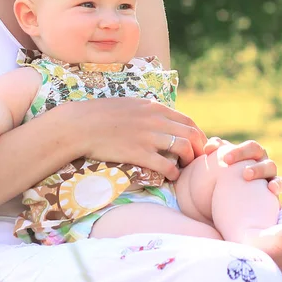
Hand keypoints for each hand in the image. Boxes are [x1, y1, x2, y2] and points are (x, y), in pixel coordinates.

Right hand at [74, 98, 206, 181]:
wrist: (81, 124)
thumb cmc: (101, 114)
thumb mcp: (130, 105)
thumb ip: (147, 111)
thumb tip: (159, 118)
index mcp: (154, 107)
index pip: (187, 120)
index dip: (197, 135)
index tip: (197, 146)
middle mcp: (155, 120)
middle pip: (191, 134)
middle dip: (200, 149)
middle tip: (198, 160)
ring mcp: (148, 136)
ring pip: (183, 148)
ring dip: (189, 160)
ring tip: (184, 168)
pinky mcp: (139, 153)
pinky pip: (167, 165)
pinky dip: (174, 172)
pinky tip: (171, 176)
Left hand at [204, 137, 281, 196]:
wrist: (233, 199)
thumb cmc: (225, 176)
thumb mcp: (218, 162)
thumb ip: (214, 150)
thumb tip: (209, 148)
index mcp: (252, 152)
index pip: (250, 146)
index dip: (238, 150)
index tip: (224, 159)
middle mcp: (262, 161)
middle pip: (259, 151)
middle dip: (244, 154)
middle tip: (228, 162)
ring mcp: (270, 174)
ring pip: (270, 166)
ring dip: (258, 169)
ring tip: (246, 175)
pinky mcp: (274, 191)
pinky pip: (279, 185)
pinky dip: (277, 185)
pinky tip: (271, 189)